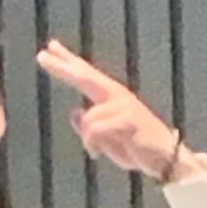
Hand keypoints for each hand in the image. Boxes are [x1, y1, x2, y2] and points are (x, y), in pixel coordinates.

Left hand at [38, 39, 196, 181]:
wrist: (165, 160)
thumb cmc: (137, 149)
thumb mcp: (107, 141)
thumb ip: (90, 128)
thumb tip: (74, 112)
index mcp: (111, 97)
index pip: (86, 74)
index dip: (67, 61)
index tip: (50, 47)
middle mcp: (117, 95)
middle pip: (85, 77)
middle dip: (63, 67)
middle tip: (41, 55)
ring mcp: (124, 104)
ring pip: (88, 118)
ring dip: (88, 140)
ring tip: (96, 152)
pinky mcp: (128, 118)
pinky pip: (96, 130)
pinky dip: (92, 144)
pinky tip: (97, 154)